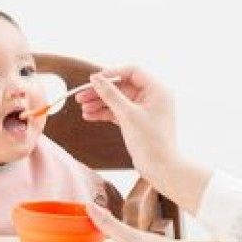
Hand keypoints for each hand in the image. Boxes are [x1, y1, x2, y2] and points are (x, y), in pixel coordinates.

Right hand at [75, 66, 177, 188]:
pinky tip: (90, 116)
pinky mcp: (138, 121)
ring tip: (83, 109)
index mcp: (157, 90)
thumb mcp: (128, 115)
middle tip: (80, 97)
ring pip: (118, 100)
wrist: (161, 169)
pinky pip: (119, 112)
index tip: (93, 81)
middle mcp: (153, 96)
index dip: (111, 74)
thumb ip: (110, 95)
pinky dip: (105, 113)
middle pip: (122, 86)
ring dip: (100, 103)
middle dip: (101, 92)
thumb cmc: (150, 141)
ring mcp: (145, 109)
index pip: (132, 72)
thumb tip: (95, 78)